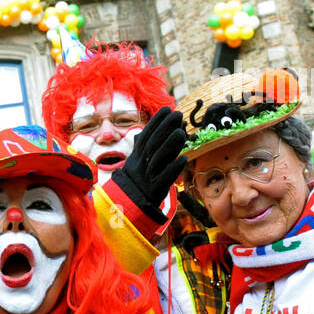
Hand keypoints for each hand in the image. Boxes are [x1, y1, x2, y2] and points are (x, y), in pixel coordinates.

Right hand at [111, 107, 187, 223]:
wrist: (129, 205)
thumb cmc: (139, 179)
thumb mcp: (138, 162)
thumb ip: (151, 146)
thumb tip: (162, 126)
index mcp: (136, 156)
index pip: (146, 135)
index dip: (155, 122)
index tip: (167, 109)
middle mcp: (141, 165)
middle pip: (152, 144)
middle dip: (164, 127)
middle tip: (178, 114)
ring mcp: (148, 177)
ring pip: (158, 159)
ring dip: (170, 144)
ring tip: (181, 132)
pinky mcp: (155, 190)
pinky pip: (165, 178)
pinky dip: (173, 168)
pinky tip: (184, 158)